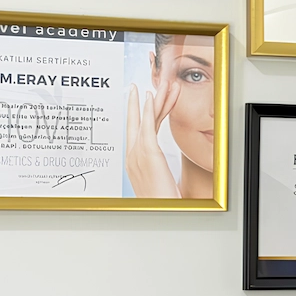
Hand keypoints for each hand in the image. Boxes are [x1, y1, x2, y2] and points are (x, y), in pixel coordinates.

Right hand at [125, 74, 180, 197]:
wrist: (158, 213)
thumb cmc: (160, 202)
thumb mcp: (158, 183)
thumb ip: (158, 170)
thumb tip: (163, 169)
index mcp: (134, 160)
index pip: (138, 131)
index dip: (141, 114)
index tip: (143, 100)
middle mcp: (132, 154)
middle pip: (136, 121)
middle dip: (140, 101)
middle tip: (141, 84)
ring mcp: (137, 152)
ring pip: (144, 119)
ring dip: (153, 99)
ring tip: (159, 82)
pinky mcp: (148, 153)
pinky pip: (147, 125)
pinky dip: (148, 109)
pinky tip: (150, 96)